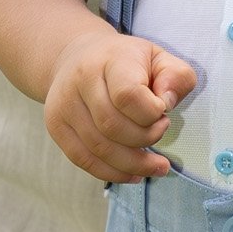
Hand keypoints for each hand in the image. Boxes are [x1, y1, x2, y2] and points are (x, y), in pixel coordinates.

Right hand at [44, 31, 198, 183]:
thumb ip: (176, 76)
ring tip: (156, 166)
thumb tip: (167, 103)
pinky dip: (112, 173)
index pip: (127, 95)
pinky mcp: (56, 126)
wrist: (77, 57)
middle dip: (145, 139)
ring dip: (133, 164)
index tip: (163, 112)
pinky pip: (83, 160)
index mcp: (110, 60)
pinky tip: (133, 174)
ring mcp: (64, 105)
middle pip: (112, 126)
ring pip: (98, 148)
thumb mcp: (159, 57)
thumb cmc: (126, 61)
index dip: (151, 113)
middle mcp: (81, 81)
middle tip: (161, 133)